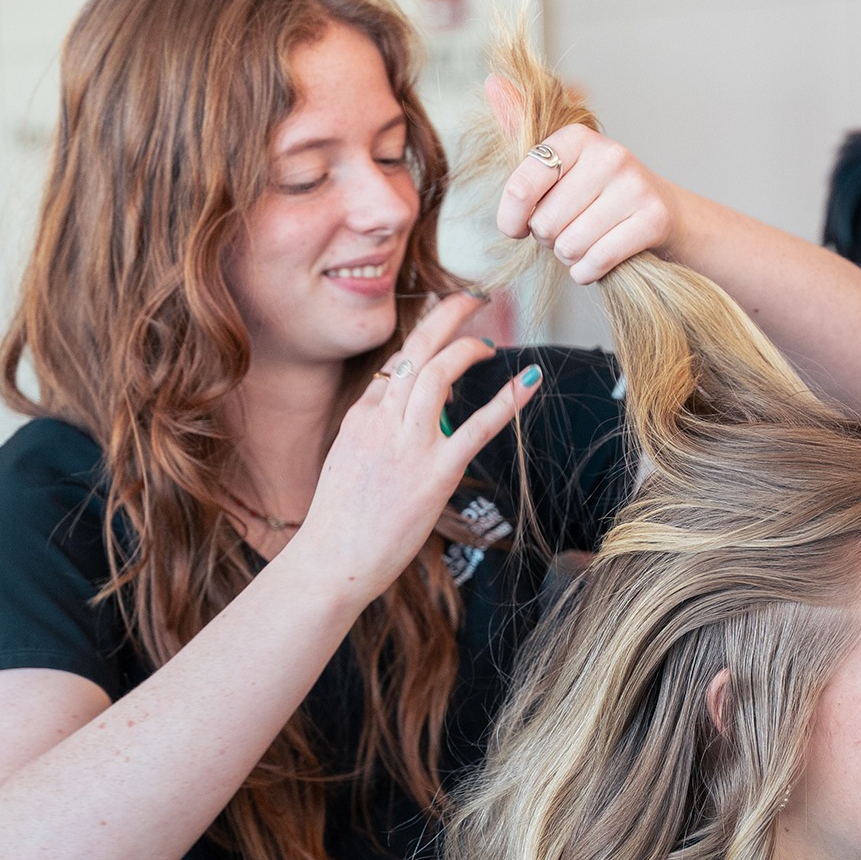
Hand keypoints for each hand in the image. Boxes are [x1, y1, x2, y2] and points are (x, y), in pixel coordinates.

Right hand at [294, 291, 540, 598]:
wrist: (330, 561)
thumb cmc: (340, 523)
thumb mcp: (345, 461)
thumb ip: (370, 431)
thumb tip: (391, 412)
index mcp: (361, 417)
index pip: (395, 364)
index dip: (423, 340)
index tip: (444, 325)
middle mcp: (382, 420)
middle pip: (416, 350)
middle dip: (445, 315)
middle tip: (470, 298)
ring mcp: (408, 444)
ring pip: (440, 372)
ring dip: (469, 347)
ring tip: (489, 342)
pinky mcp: (436, 472)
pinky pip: (478, 426)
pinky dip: (507, 398)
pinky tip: (530, 377)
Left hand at [487, 76, 676, 283]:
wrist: (662, 211)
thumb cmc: (597, 191)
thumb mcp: (559, 160)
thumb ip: (521, 127)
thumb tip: (492, 82)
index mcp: (577, 136)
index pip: (521, 187)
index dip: (511, 218)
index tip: (517, 227)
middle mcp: (609, 155)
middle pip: (545, 223)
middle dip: (548, 239)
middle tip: (566, 229)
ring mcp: (634, 187)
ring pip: (569, 246)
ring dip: (569, 257)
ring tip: (583, 242)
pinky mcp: (652, 220)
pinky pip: (595, 262)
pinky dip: (587, 272)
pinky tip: (595, 261)